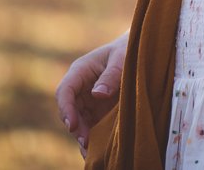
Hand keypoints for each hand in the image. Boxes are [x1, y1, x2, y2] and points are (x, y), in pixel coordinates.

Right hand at [55, 32, 127, 157]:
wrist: (138, 52)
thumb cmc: (128, 51)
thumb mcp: (122, 59)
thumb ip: (111, 75)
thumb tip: (98, 95)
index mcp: (80, 71)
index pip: (65, 91)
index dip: (66, 109)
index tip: (72, 124)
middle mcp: (80, 88)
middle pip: (70, 111)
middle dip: (76, 128)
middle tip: (87, 142)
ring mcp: (88, 101)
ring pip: (79, 123)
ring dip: (84, 137)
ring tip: (92, 153)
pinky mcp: (97, 112)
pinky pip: (91, 127)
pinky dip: (93, 140)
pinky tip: (96, 153)